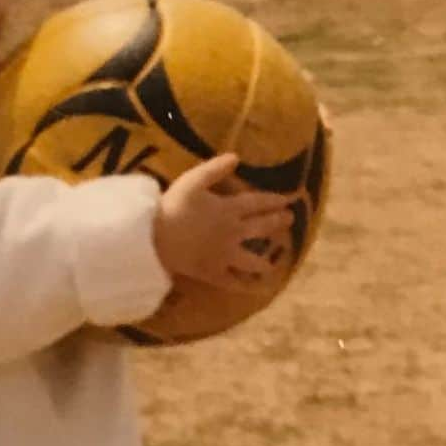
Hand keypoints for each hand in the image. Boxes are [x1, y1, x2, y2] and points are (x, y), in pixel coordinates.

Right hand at [153, 153, 294, 294]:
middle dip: (276, 223)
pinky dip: (242, 285)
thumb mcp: (192, 180)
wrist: (155, 239)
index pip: (257, 203)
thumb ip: (215, 169)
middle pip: (260, 228)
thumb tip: (236, 157)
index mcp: (229, 209)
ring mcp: (224, 256)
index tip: (287, 200)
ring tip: (273, 265)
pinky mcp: (212, 272)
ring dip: (264, 261)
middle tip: (290, 221)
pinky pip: (231, 281)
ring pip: (251, 259)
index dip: (273, 201)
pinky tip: (251, 288)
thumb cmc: (173, 207)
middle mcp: (233, 233)